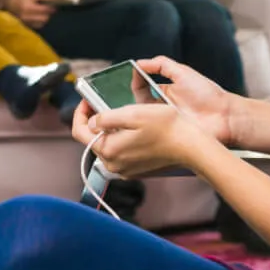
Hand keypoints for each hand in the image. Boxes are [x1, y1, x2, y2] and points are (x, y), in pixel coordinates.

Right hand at [7, 0, 57, 28]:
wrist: (9, 3)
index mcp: (28, 7)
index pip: (44, 10)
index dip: (51, 9)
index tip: (55, 7)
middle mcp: (26, 16)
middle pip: (44, 18)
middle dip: (48, 14)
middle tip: (50, 10)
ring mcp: (25, 22)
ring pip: (41, 23)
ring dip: (44, 19)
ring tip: (44, 14)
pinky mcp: (25, 25)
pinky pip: (36, 26)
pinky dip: (40, 22)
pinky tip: (39, 18)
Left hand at [70, 99, 216, 178]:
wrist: (190, 146)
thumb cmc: (166, 127)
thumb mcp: (132, 113)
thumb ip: (105, 118)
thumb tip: (91, 122)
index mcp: (109, 150)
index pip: (79, 131)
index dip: (80, 112)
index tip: (87, 100)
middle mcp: (113, 164)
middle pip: (92, 139)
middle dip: (94, 120)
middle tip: (103, 104)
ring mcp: (124, 169)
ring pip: (106, 145)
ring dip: (108, 129)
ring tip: (120, 114)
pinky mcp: (134, 169)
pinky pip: (119, 152)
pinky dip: (119, 139)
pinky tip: (132, 128)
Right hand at [134, 56, 236, 145]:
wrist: (225, 117)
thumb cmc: (208, 95)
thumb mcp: (184, 73)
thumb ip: (163, 65)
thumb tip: (140, 62)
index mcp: (165, 93)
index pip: (142, 87)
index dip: (137, 79)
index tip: (135, 71)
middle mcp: (162, 109)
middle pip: (139, 104)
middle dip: (134, 97)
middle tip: (135, 91)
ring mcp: (164, 124)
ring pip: (142, 119)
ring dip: (139, 112)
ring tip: (140, 106)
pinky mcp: (167, 138)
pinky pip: (151, 134)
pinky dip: (146, 128)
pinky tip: (146, 121)